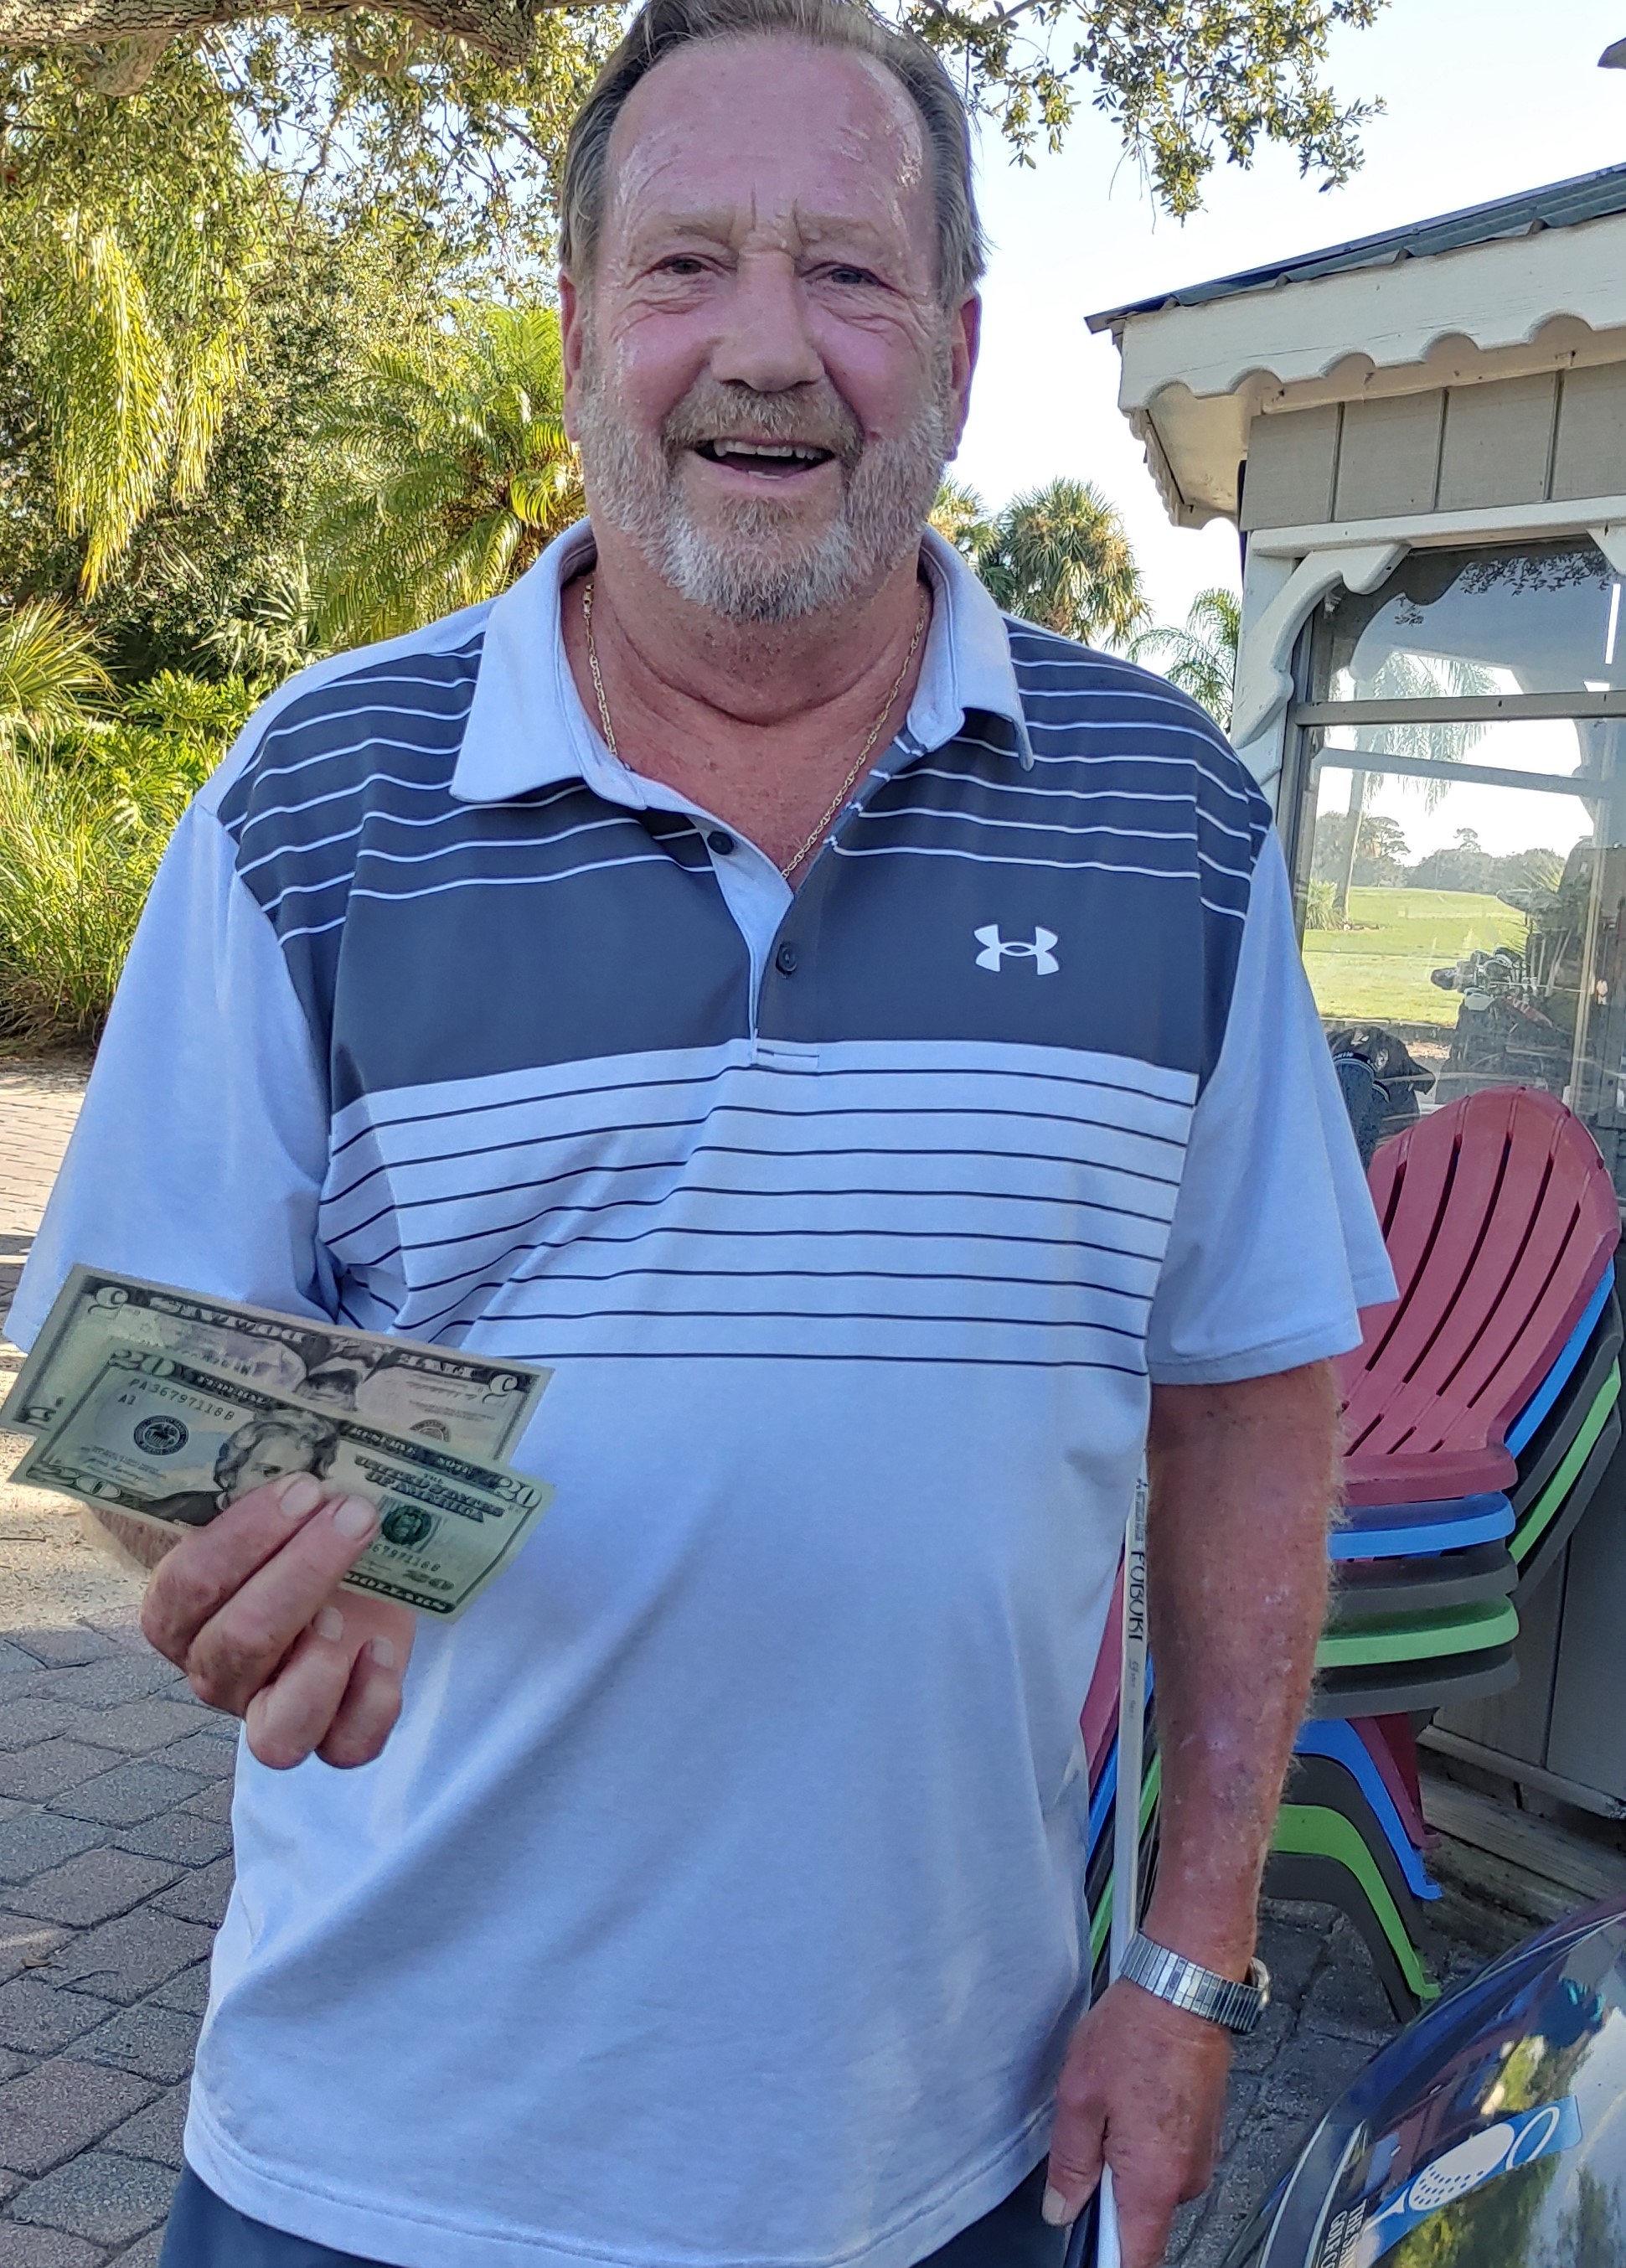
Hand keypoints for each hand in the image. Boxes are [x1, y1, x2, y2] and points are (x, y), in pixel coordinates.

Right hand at [140, 1471, 415, 1769]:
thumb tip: (255, 1380)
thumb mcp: (263, 1484)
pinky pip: (345, 1750)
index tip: (304, 1485)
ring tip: (353, 1610)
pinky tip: (384, 1648)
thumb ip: (242, 1453)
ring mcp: (273, 1708)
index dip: (246, 1535)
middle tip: (353, 1513)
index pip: (189, 1584)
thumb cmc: (292, 1517)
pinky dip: (370, 1708)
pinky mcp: (336, 1727)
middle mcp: (215, 1669)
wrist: (336, 1557)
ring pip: (277, 1733)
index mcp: (178, 1610)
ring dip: (320, 1665)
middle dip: (301, 1573)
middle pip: (237, 1644)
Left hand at [1043, 1979, 1230, 2266]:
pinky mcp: (1208, 2133)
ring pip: (1155, 2184)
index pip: (1135, 2260)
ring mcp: (1203, 2156)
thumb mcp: (1079, 2097)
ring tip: (1114, 2103)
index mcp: (1154, 2181)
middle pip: (1142, 2218)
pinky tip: (1134, 2096)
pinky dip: (1149, 2139)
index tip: (1086, 2243)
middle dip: (1110, 2191)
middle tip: (1090, 2136)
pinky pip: (1171, 2156)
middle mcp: (1187, 2178)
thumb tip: (1062, 2208)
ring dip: (1129, 2159)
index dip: (1106, 2259)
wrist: (1186, 1988)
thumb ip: (1070, 2163)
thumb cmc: (1137, 2032)